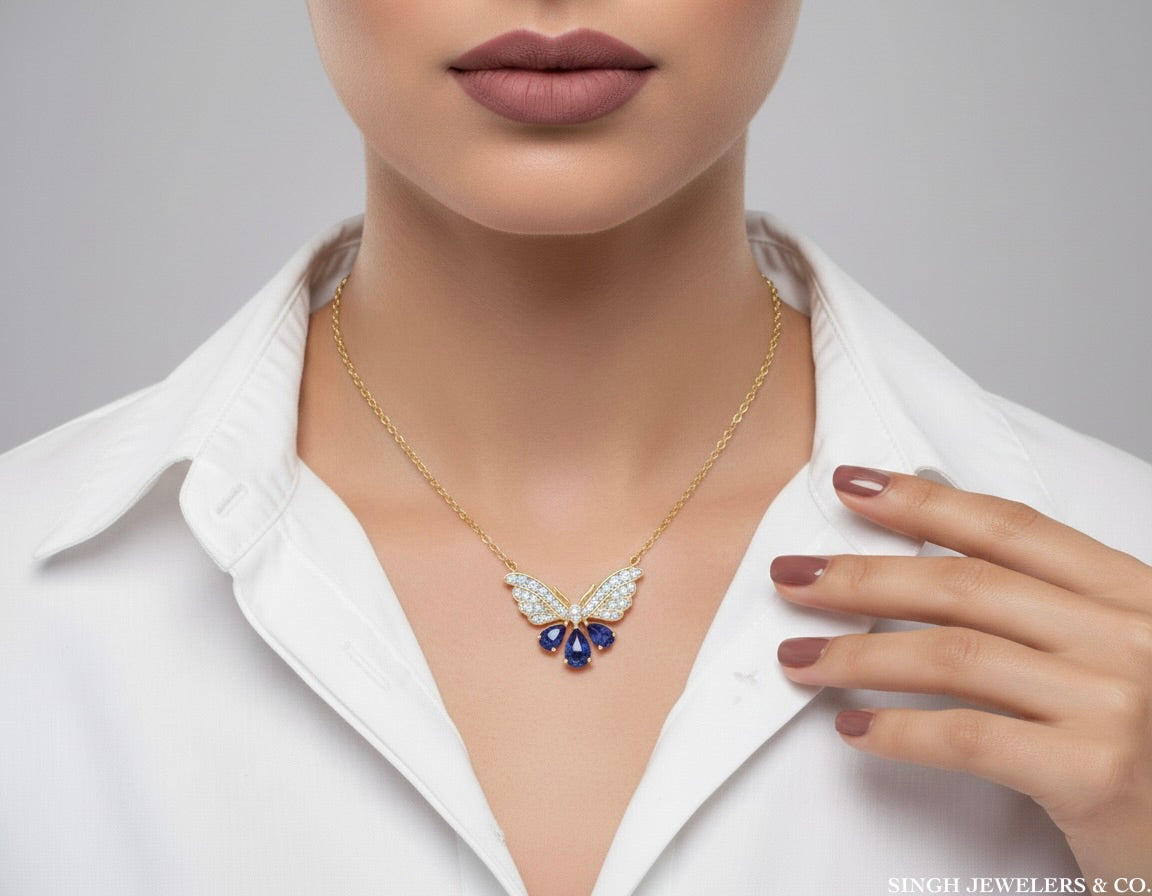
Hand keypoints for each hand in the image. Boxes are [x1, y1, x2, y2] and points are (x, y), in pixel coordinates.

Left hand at [771, 465, 1151, 884]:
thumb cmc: (1151, 752)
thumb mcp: (1118, 657)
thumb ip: (1047, 612)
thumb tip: (925, 570)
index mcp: (1133, 595)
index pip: (1009, 530)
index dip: (922, 502)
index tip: (850, 486)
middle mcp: (1130, 635)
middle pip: (965, 586)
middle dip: (863, 578)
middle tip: (791, 576)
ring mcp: (1116, 702)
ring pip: (953, 654)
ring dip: (857, 655)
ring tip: (798, 659)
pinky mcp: (1095, 772)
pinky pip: (967, 735)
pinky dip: (898, 731)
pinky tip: (852, 730)